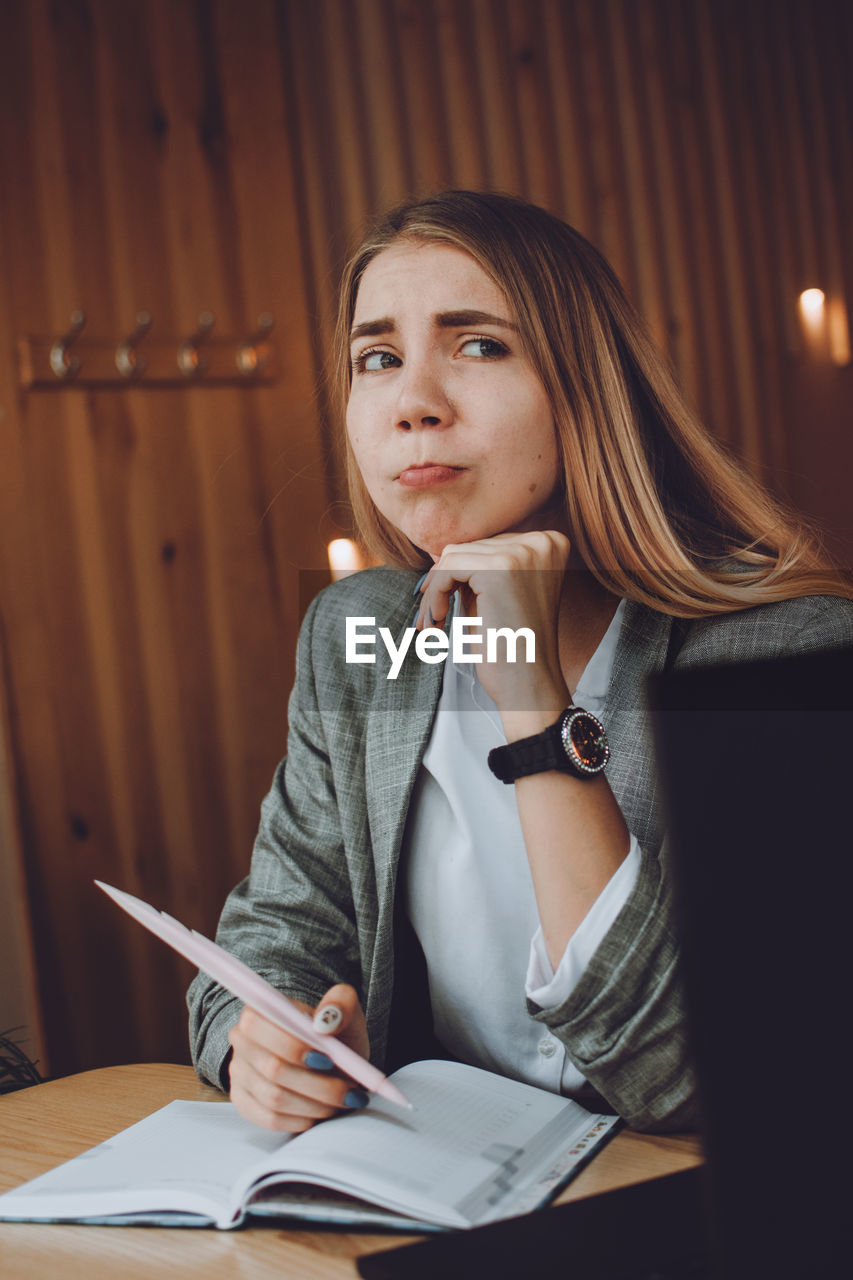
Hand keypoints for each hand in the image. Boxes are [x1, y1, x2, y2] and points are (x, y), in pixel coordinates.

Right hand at [227, 983, 370, 1131]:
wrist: (329, 1060)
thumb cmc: (333, 1032)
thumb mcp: (345, 1008)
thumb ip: (340, 1003)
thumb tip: (325, 1019)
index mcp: (260, 1009)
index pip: (262, 1028)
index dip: (294, 1047)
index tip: (328, 1060)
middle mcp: (242, 1041)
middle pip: (273, 1069)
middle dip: (317, 1083)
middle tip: (348, 1087)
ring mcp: (239, 1074)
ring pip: (275, 1098)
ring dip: (316, 1103)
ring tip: (342, 1099)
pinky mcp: (243, 1102)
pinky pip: (270, 1119)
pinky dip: (302, 1119)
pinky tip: (321, 1111)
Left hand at [415, 530, 571, 720]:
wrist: (528, 683)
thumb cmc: (511, 645)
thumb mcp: (497, 595)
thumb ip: (479, 567)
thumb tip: (439, 554)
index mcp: (549, 544)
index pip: (486, 545)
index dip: (457, 573)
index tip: (439, 600)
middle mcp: (542, 541)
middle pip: (469, 548)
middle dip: (443, 583)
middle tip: (430, 618)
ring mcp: (523, 552)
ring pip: (453, 557)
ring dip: (435, 591)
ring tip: (432, 622)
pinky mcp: (501, 568)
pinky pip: (448, 568)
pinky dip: (435, 595)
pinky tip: (438, 621)